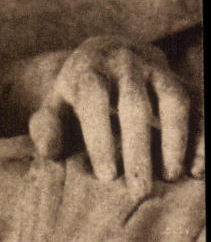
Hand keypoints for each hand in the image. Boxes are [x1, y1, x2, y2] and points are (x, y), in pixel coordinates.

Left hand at [28, 37, 200, 198]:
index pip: (95, 102)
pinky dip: (202, 134)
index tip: (106, 176)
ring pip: (174, 100)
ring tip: (171, 176)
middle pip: (135, 105)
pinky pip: (199, 104)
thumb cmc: (76, 91)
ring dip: (177, 139)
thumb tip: (50, 153)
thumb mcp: (55, 104)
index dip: (101, 138)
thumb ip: (47, 127)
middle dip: (138, 148)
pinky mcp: (181, 79)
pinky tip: (199, 168)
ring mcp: (157, 70)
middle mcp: (125, 66)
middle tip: (139, 189)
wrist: (108, 52)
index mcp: (89, 71)